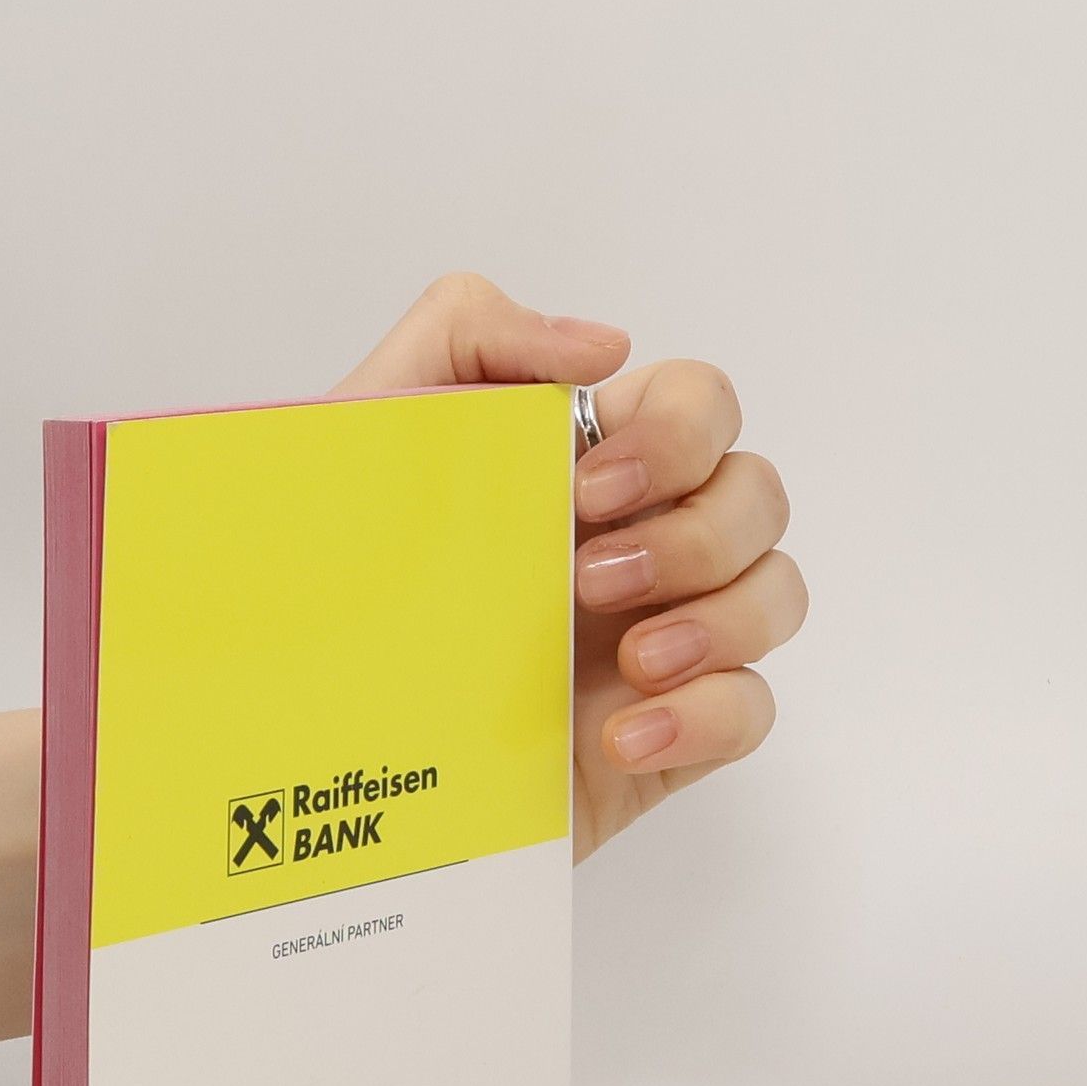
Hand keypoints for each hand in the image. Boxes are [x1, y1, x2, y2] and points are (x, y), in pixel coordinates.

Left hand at [334, 273, 805, 861]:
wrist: (310, 749)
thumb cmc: (335, 587)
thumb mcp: (368, 435)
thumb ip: (465, 336)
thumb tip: (605, 346)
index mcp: (583, 467)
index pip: (700, 406)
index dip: (677, 435)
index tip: (586, 488)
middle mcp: (636, 545)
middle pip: (756, 497)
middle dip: (696, 533)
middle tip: (585, 581)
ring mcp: (657, 642)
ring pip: (776, 594)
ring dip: (722, 619)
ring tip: (632, 661)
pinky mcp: (660, 737)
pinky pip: (751, 711)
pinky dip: (706, 716)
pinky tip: (618, 735)